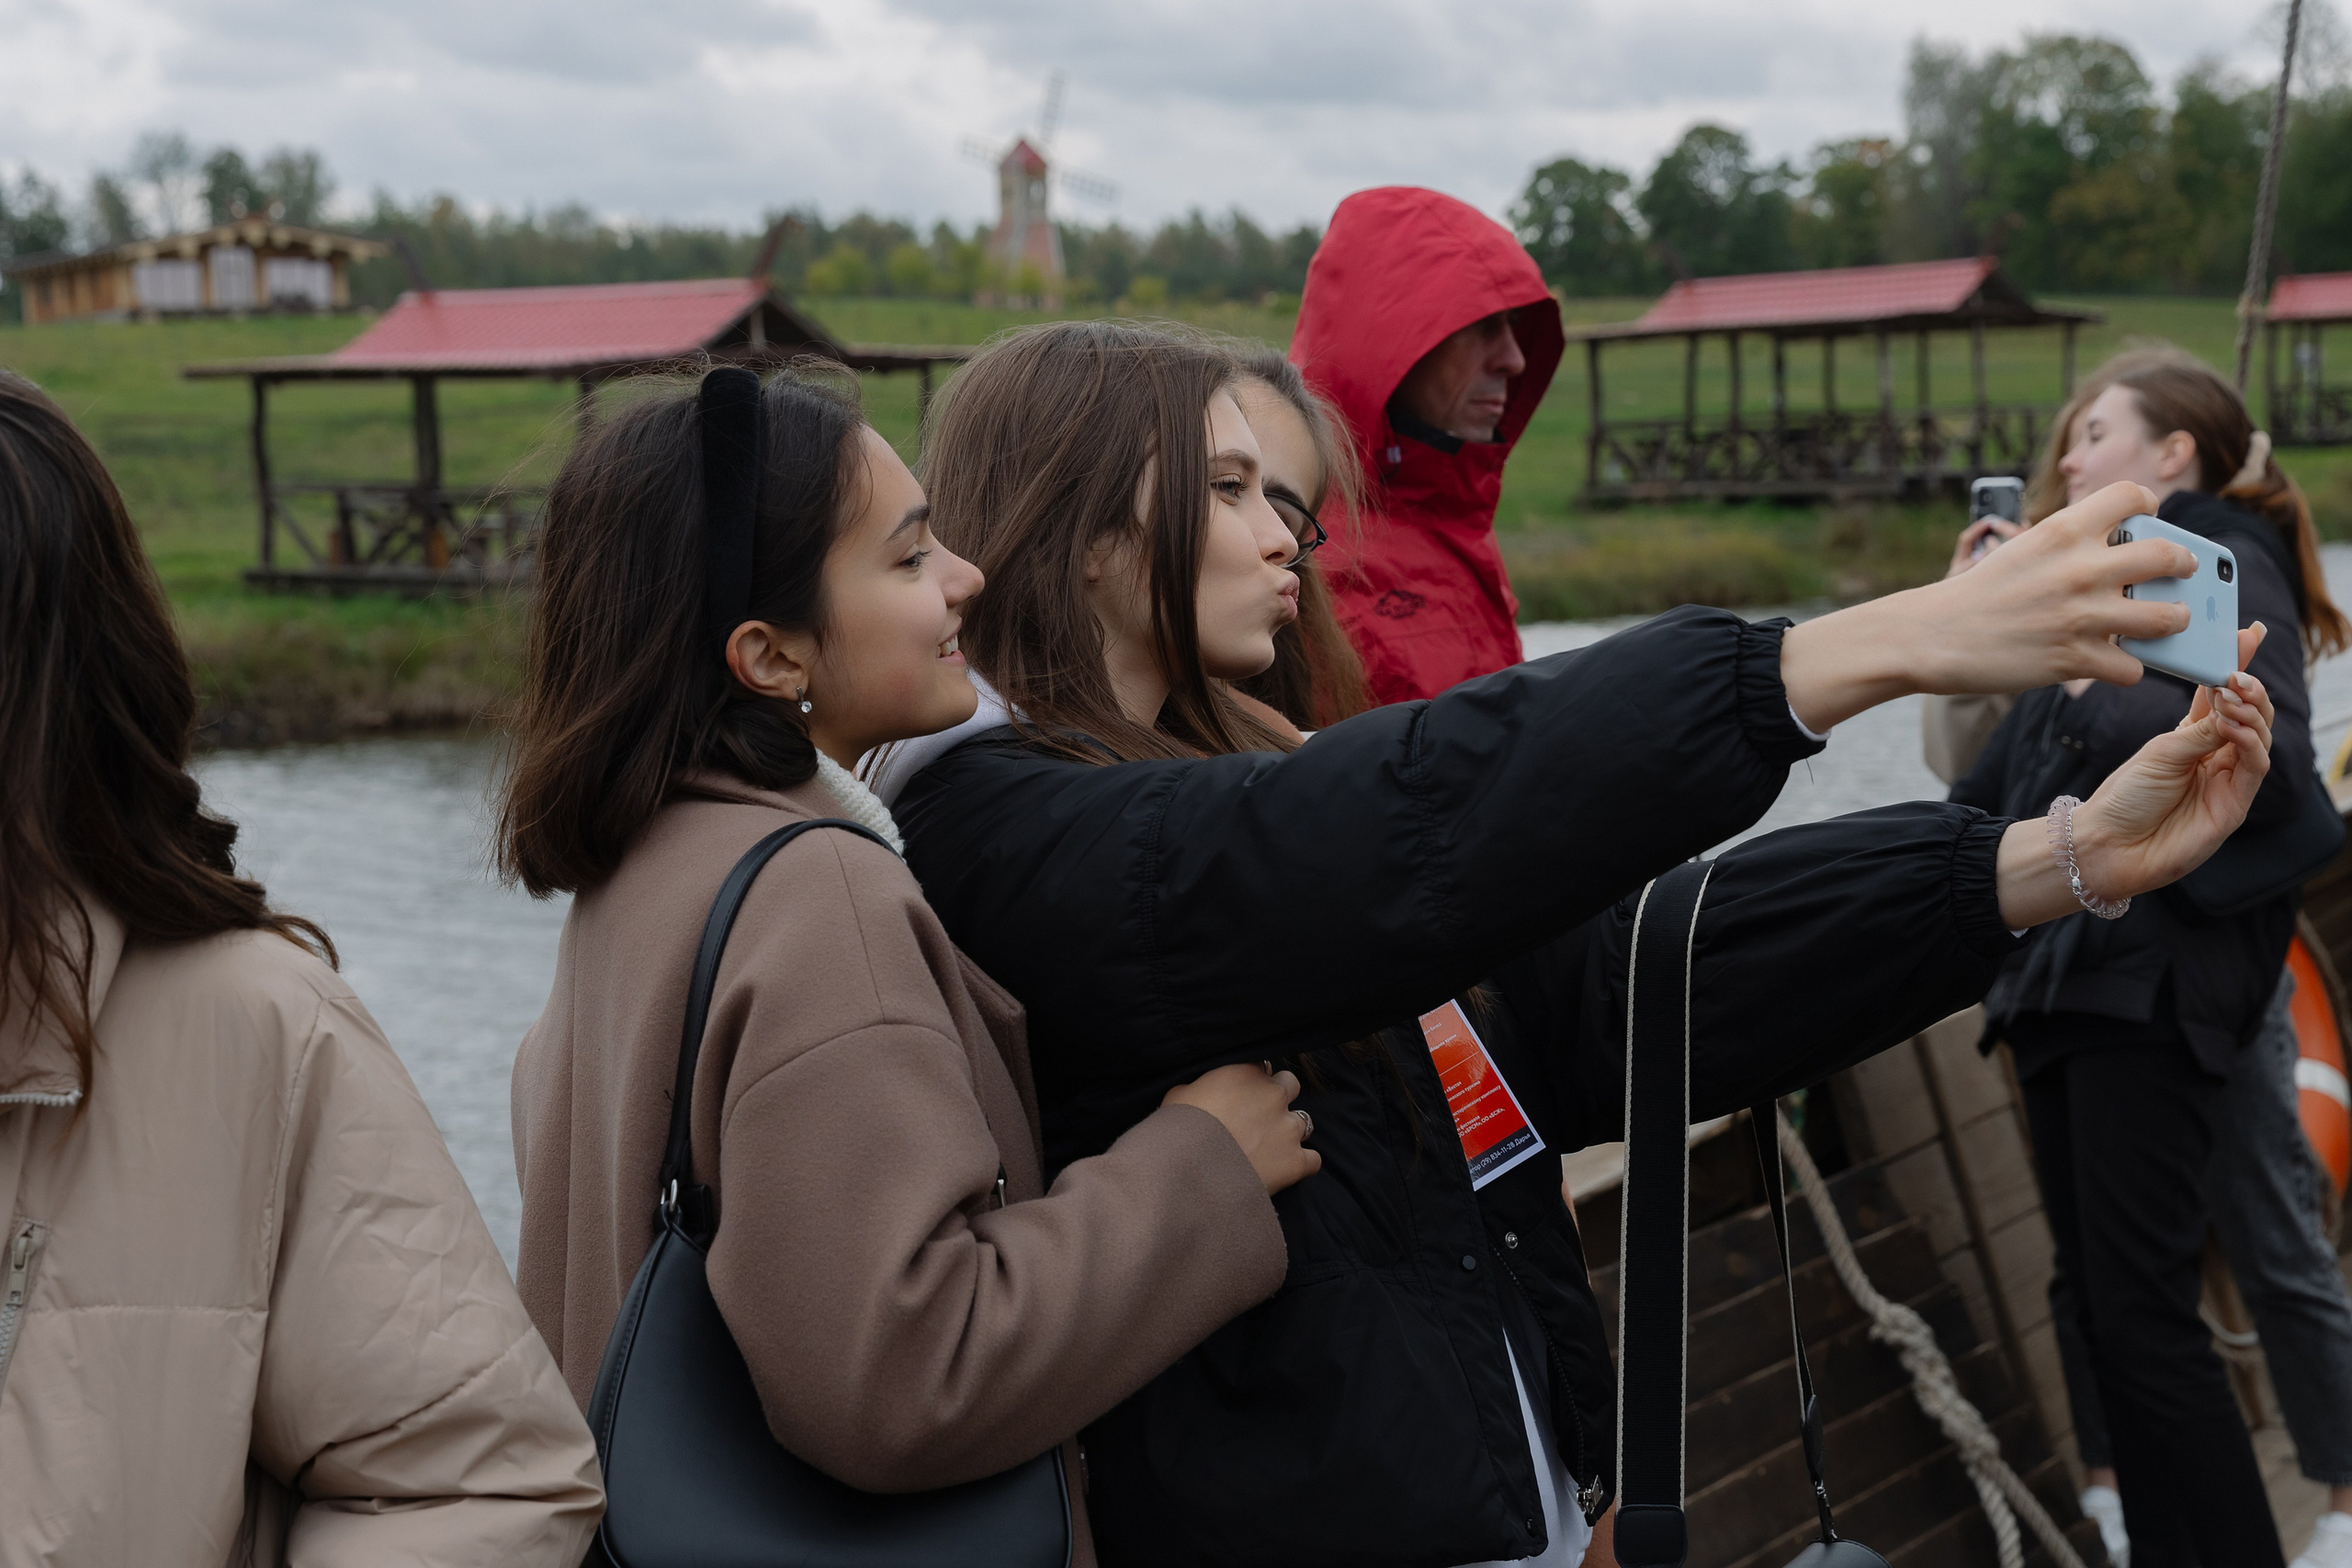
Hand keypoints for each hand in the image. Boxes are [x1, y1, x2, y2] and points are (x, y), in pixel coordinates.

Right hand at [1163, 1062, 1321, 1193]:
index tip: (1241, 1095)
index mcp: (1246, 1073)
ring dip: (1290, 1131)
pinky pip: (1313, 1159)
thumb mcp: (1178, 1096)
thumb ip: (1199, 1088)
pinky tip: (1286, 1170)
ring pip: (1305, 1121)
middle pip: (1290, 1084)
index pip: (1261, 1066)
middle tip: (1260, 1117)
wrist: (1191, 1172)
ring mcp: (1288, 1128)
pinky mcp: (1296, 1161)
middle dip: (1279, 1097)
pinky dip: (1302, 1164)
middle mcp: (1273, 1095)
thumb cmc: (1179, 1130)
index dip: (1252, 1081)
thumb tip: (1198, 1092)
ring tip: (1270, 1147)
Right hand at [1782, 482, 2196, 732]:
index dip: (2148, 507)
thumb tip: (2126, 556)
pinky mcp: (2074, 660)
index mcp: (2063, 530)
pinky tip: (2112, 663)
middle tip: (2178, 572)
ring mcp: (2081, 616)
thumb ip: (2072, 546)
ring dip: (2172, 621)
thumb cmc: (1979, 593)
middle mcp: (2080, 568)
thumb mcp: (2024, 550)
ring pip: (2168, 617)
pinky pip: (2133, 668)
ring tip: (2162, 622)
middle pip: (2169, 555)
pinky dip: (2127, 669)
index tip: (2145, 522)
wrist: (1931, 635)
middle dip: (2182, 564)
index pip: (2134, 495)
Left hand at [1995, 624, 2274, 926]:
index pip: (2224, 696)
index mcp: (2194, 737)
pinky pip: (2256, 767)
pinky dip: (2251, 742)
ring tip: (2235, 695)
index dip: (2237, 665)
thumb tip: (2232, 698)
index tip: (2251, 632)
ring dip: (2252, 712)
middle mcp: (2217, 756)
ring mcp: (2230, 781)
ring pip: (2261, 737)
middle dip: (2250, 689)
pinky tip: (2236, 726)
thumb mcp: (2161, 751)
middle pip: (2251, 714)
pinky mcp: (2235, 806)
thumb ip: (2200, 727)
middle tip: (2239, 672)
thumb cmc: (2126, 797)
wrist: (2108, 843)